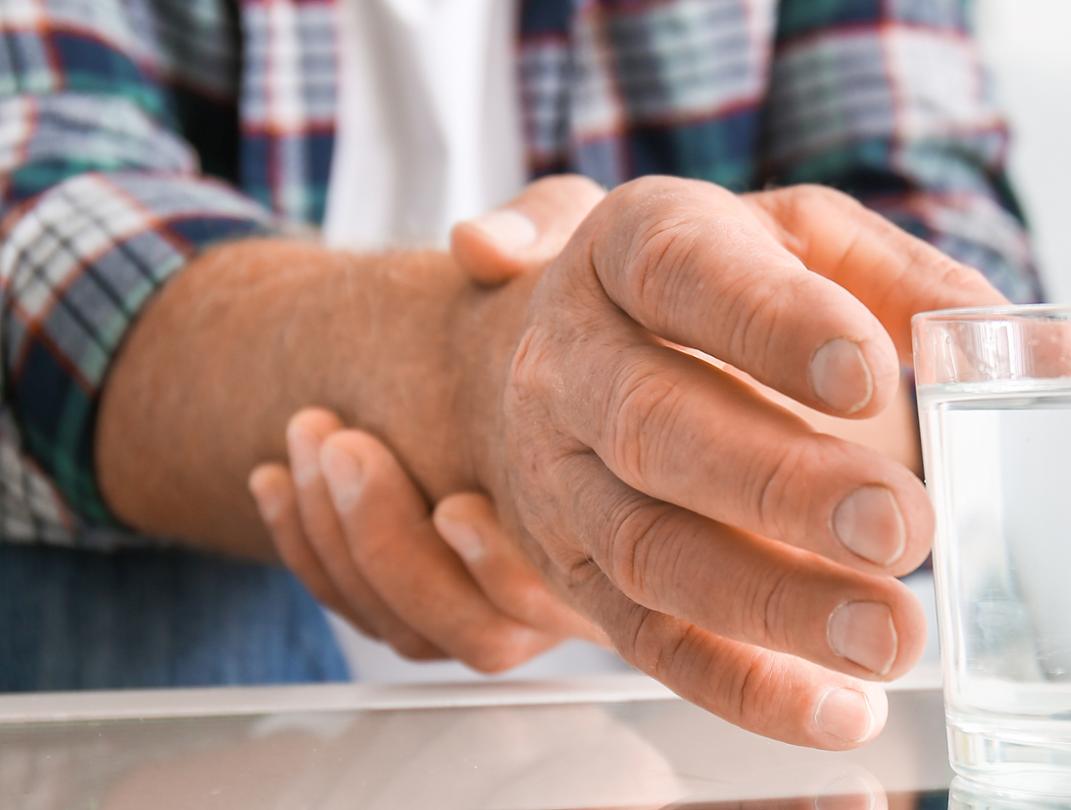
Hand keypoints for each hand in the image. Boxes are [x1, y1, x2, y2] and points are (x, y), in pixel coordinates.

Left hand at [241, 180, 608, 670]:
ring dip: (342, 542)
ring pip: (412, 630)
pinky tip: (277, 476)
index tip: (455, 503)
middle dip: (391, 546)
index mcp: (638, 515)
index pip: (565, 596)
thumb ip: (548, 226)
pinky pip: (363, 611)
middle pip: (480, 633)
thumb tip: (475, 247)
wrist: (569, 329)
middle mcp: (580, 582)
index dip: (501, 566)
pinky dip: (307, 550)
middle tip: (348, 445)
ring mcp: (503, 597)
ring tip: (313, 434)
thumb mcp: (587, 233)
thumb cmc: (602, 290)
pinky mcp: (435, 594)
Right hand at [451, 177, 1007, 748]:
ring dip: (774, 605)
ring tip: (889, 635)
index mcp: (635, 243)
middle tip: (902, 526)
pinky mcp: (575, 576)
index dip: (774, 325)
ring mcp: (560, 475)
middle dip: (783, 485)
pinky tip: (837, 710)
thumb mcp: (808, 245)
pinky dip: (744, 688)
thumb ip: (920, 286)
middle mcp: (575, 359)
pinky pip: (650, 642)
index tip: (871, 374)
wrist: (559, 353)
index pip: (686, 273)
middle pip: (655, 424)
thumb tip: (1048, 351)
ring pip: (651, 549)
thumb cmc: (718, 287)